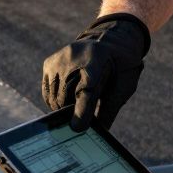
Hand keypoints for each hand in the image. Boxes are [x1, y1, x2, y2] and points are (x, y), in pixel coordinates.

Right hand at [40, 13, 149, 130]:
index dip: (81, 111)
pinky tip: (69, 98)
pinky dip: (56, 100)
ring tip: (77, 106)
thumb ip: (110, 109)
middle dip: (74, 113)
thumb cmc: (121, 65)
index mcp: (97, 60)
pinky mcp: (49, 63)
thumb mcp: (124, 85)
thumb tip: (98, 134)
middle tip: (83, 119)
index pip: (86, 89)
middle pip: (67, 97)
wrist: (110, 38)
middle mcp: (74, 57)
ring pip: (54, 97)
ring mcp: (59, 59)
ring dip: (64, 108)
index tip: (78, 129)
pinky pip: (48, 92)